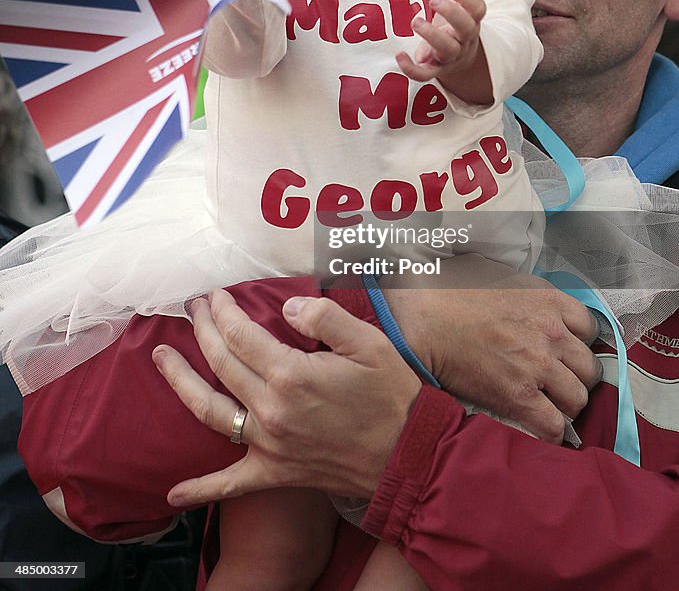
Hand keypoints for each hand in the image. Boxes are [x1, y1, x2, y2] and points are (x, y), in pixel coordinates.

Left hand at [152, 289, 420, 507]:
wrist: (408, 457)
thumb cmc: (391, 395)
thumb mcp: (368, 342)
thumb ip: (324, 317)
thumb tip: (286, 307)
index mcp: (290, 375)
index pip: (240, 334)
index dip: (224, 311)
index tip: (217, 294)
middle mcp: (270, 410)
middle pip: (221, 363)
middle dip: (202, 330)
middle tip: (193, 308)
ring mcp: (268, 445)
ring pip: (209, 412)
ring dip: (181, 382)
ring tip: (161, 358)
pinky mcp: (275, 472)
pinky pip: (230, 484)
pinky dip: (200, 489)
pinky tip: (173, 492)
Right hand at [383, 259, 601, 442]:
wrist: (423, 316)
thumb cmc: (452, 291)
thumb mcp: (503, 277)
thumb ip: (530, 294)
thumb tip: (534, 306)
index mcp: (549, 300)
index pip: (591, 329)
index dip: (578, 344)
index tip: (567, 353)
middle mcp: (551, 332)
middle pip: (590, 368)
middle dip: (576, 377)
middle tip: (557, 383)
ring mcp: (538, 365)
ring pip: (578, 399)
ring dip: (565, 406)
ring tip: (547, 406)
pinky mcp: (518, 396)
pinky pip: (553, 425)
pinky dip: (550, 432)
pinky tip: (539, 429)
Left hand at [396, 0, 492, 104]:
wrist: (459, 62)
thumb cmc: (455, 25)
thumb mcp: (457, 2)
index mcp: (471, 20)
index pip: (478, 10)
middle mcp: (464, 39)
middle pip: (466, 28)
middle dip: (452, 14)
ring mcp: (450, 56)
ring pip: (447, 50)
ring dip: (432, 37)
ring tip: (416, 21)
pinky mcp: (435, 70)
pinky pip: (426, 75)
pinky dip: (412, 69)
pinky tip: (399, 56)